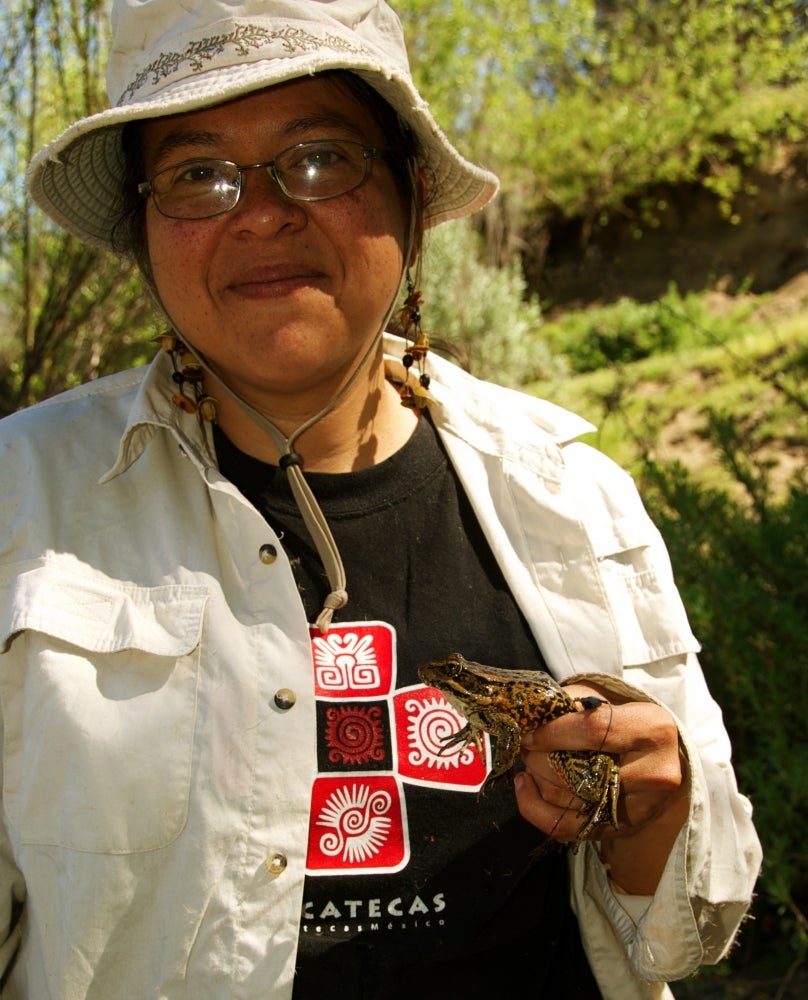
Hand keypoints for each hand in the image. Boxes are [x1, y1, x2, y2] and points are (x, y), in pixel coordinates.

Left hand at [514, 682, 689, 893]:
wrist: (658, 758)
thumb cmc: (623, 721)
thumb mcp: (604, 699)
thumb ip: (569, 702)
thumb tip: (528, 716)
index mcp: (651, 729)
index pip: (593, 730)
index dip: (552, 732)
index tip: (528, 732)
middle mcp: (653, 772)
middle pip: (578, 770)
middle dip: (538, 757)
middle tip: (524, 745)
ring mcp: (638, 807)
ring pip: (568, 799)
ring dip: (536, 779)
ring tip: (528, 761)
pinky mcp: (621, 829)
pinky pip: (566, 827)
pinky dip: (535, 808)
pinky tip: (526, 786)